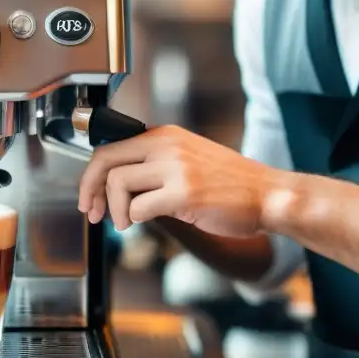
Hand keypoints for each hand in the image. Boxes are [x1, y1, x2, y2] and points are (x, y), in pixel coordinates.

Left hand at [77, 125, 276, 237]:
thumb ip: (154, 165)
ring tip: (126, 222)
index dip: (91, 174)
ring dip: (116, 211)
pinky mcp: (184, 193)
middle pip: (105, 161)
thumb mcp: (188, 160)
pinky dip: (135, 219)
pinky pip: (139, 207)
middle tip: (93, 213)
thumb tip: (115, 186)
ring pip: (118, 184)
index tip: (89, 196)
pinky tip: (145, 222)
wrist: (269, 195)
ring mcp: (176, 167)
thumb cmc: (230, 184)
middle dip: (90, 190)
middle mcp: (167, 145)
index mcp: (165, 135)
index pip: (110, 146)